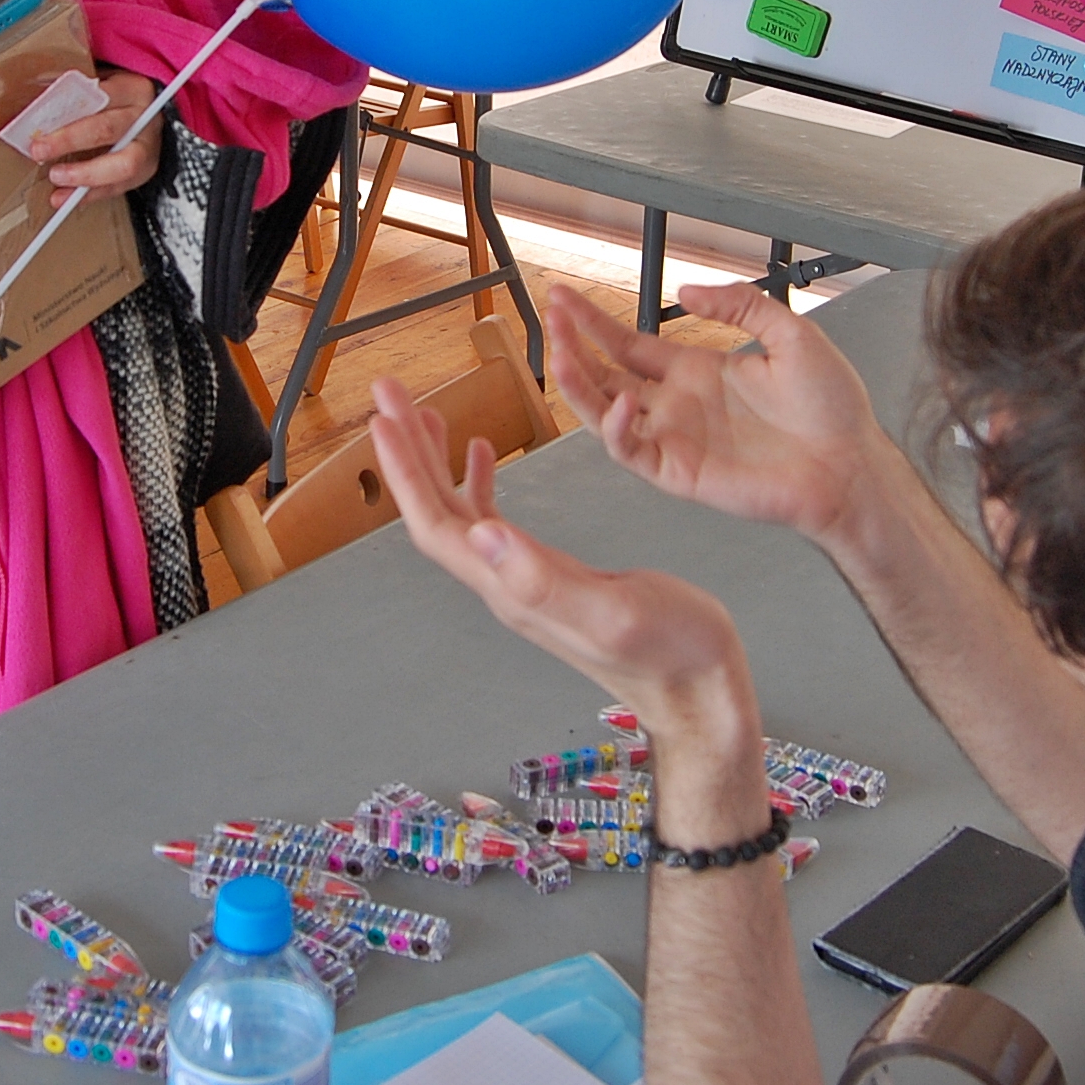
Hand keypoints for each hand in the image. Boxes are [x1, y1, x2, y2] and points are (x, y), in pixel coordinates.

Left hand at [31, 70, 159, 204]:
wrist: (148, 118)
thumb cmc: (118, 101)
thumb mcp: (103, 84)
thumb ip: (77, 93)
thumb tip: (37, 107)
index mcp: (132, 89)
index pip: (100, 96)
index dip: (69, 107)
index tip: (40, 118)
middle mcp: (144, 119)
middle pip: (107, 129)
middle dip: (69, 140)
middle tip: (39, 149)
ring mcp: (147, 148)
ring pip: (122, 165)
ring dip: (84, 174)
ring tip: (56, 176)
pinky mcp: (144, 172)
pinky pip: (117, 187)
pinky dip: (88, 195)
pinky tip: (65, 197)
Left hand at [367, 378, 766, 806]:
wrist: (699, 690)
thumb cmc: (674, 653)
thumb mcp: (616, 612)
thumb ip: (546, 580)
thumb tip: (483, 534)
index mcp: (515, 591)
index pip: (438, 527)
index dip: (407, 473)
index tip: (385, 420)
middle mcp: (508, 586)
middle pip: (437, 515)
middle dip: (409, 452)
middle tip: (390, 394)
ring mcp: (525, 581)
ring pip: (460, 514)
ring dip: (435, 462)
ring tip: (423, 412)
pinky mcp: (549, 574)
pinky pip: (494, 521)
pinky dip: (478, 481)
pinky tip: (481, 452)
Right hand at [550, 281, 886, 543]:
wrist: (851, 463)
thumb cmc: (830, 409)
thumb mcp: (789, 334)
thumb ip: (739, 304)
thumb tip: (685, 289)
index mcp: (697, 372)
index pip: (628, 344)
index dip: (593, 321)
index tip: (563, 296)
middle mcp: (677, 405)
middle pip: (604, 375)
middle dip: (572, 345)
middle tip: (550, 317)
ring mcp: (674, 439)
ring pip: (604, 412)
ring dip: (578, 385)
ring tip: (560, 354)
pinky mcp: (679, 473)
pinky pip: (632, 451)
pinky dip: (618, 427)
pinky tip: (622, 400)